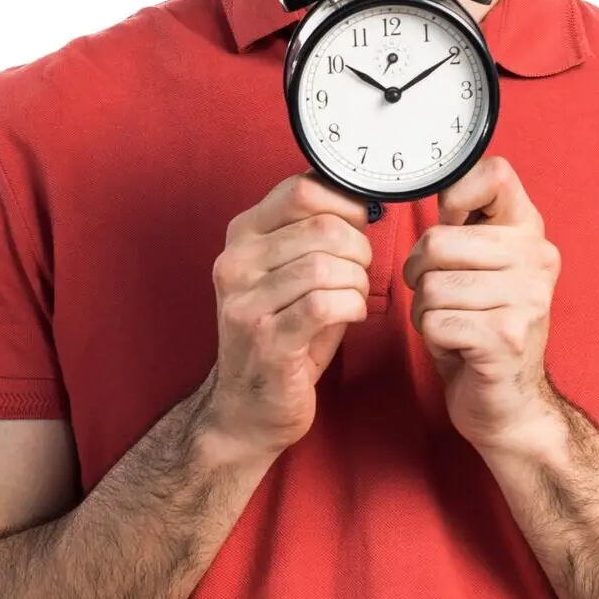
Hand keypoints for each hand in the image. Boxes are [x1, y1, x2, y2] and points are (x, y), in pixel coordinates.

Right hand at [207, 172, 371, 455]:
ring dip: (357, 281)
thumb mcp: (289, 274)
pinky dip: (352, 306)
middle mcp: (236, 264)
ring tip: (354, 296)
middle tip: (360, 271)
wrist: (245, 408)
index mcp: (241, 237)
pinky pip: (326, 304)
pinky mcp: (268, 340)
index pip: (300, 190)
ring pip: (326, 265)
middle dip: (358, 248)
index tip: (358, 223)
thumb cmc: (280, 336)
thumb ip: (315, 235)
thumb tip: (361, 202)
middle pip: (321, 227)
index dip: (345, 202)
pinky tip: (352, 315)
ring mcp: (247, 303)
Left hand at [401, 155, 562, 454]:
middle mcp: (536, 259)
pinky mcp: (505, 336)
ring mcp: (526, 298)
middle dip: (421, 275)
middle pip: (438, 240)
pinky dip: (432, 338)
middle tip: (443, 299)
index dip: (454, 197)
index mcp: (530, 234)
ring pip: (430, 285)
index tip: (450, 227)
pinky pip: (434, 321)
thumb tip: (437, 191)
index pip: (494, 174)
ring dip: (426, 313)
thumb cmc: (482, 331)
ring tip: (455, 327)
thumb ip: (466, 229)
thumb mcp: (480, 270)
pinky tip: (458, 347)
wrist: (510, 405)